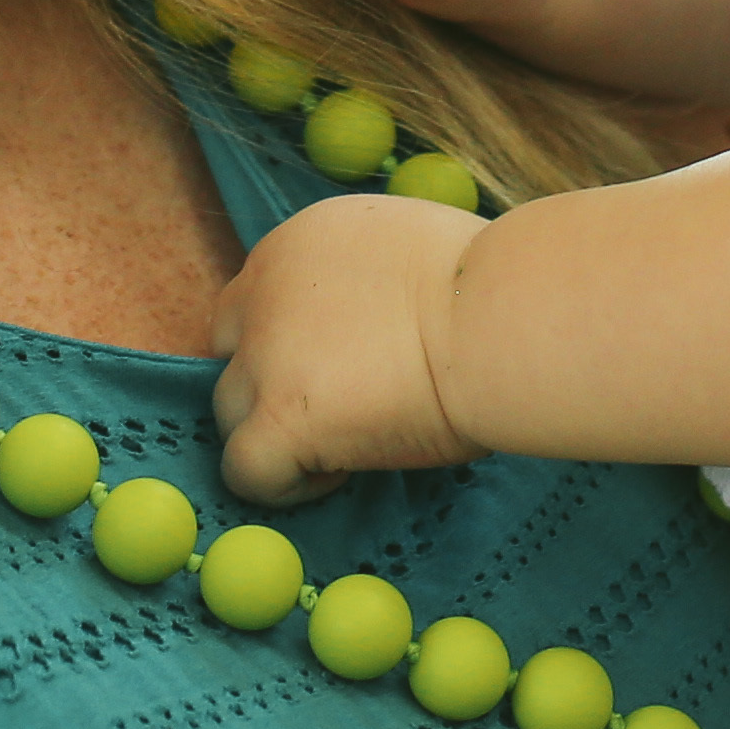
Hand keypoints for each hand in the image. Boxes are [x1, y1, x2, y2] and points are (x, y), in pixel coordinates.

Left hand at [208, 192, 484, 500]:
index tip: (346, 364)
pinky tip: (341, 474)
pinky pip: (245, 470)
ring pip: (230, 411)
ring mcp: (265, 356)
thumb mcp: (404, 249)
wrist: (499, 318)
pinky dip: (282, 485)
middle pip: (230, 352)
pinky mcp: (279, 418)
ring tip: (347, 444)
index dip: (292, 341)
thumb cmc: (490, 285)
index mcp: (297, 243)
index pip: (255, 300)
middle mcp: (264, 290)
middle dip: (272, 382)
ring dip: (278, 432)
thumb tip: (373, 317)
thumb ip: (364, 279)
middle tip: (340, 405)